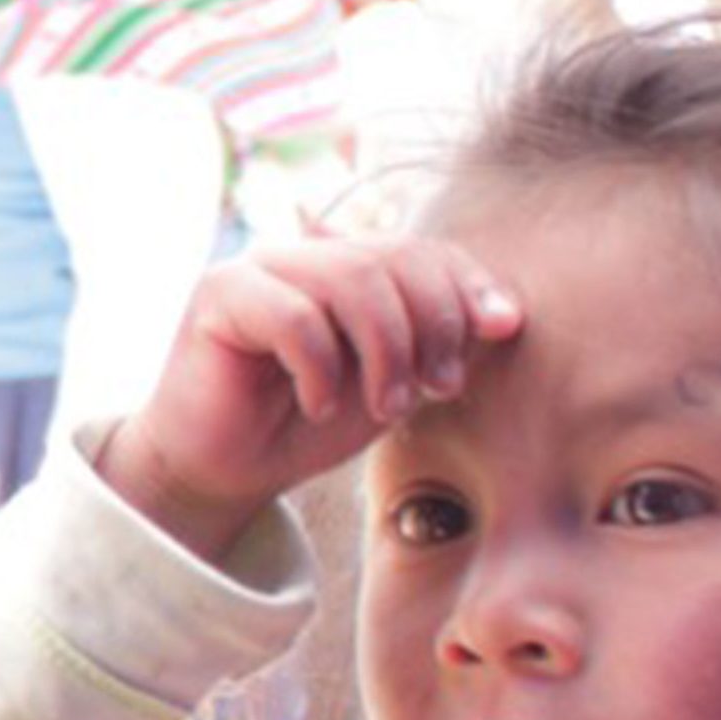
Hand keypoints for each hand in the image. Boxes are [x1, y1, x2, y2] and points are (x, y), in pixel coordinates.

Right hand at [96, 234, 521, 565]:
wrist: (225, 472)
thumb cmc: (306, 426)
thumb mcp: (393, 384)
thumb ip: (437, 345)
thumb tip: (502, 315)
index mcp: (343, 265)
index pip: (420, 248)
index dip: (468, 282)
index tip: (503, 329)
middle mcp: (300, 255)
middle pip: (392, 257)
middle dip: (433, 325)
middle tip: (438, 390)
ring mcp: (256, 268)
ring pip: (350, 279)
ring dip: (387, 351)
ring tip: (385, 406)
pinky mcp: (217, 294)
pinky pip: (295, 316)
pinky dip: (322, 370)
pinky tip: (318, 405)